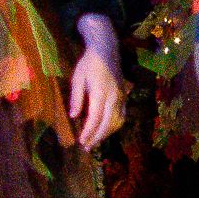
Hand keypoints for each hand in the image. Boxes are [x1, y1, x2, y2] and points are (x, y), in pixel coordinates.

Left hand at [67, 17, 124, 148]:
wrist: (107, 50)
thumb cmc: (89, 63)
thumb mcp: (77, 78)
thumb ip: (76, 97)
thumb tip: (73, 116)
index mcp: (101, 92)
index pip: (95, 118)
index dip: (88, 132)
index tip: (81, 142)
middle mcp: (114, 97)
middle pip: (107, 123)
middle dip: (97, 137)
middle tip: (87, 147)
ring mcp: (121, 97)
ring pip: (117, 122)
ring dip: (106, 134)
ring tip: (95, 141)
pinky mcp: (124, 97)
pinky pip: (122, 116)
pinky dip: (114, 126)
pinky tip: (106, 130)